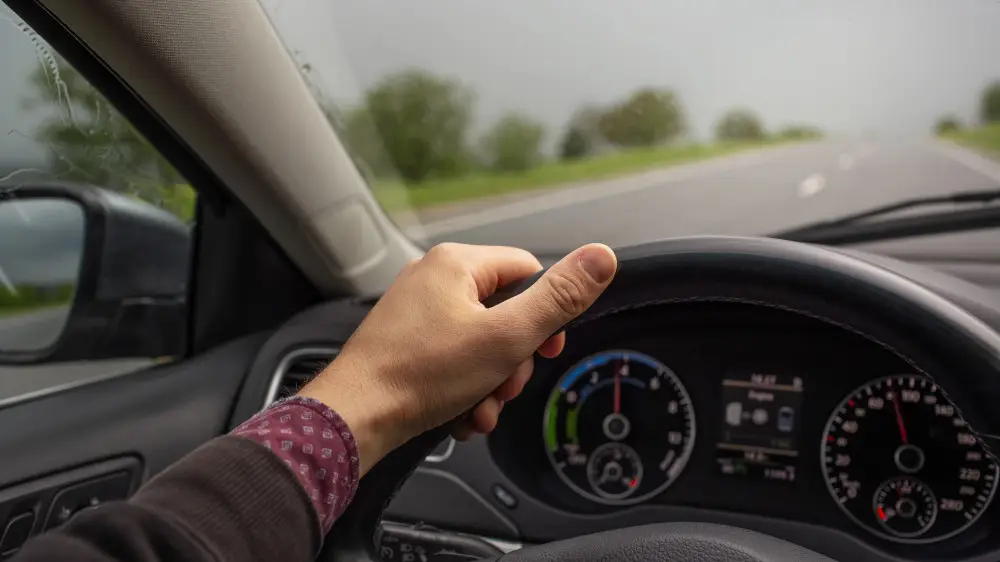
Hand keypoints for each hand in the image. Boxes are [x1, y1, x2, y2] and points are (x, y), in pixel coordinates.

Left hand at [299, 242, 616, 474]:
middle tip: (504, 387)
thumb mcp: (506, 337)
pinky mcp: (404, 343)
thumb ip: (558, 299)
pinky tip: (460, 415)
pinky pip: (452, 359)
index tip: (545, 351)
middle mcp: (433, 278)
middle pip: (505, 312)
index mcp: (457, 263)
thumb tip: (603, 256)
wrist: (354, 418)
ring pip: (480, 343)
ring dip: (490, 383)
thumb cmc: (423, 374)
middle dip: (513, 360)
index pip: (528, 272)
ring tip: (478, 409)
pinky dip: (463, 388)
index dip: (546, 315)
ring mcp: (415, 312)